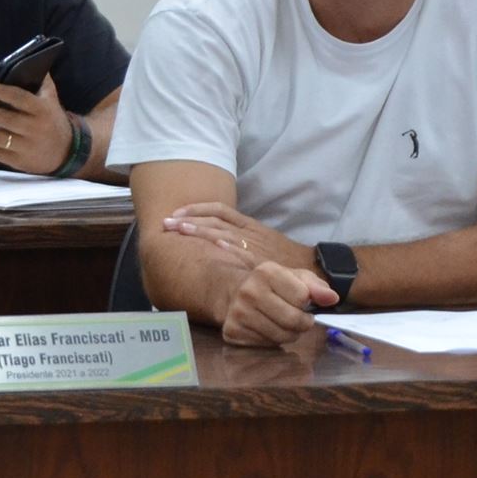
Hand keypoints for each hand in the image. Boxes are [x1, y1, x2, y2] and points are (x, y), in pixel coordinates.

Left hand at [0, 78, 71, 173]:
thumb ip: (43, 82)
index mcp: (42, 110)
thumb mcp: (52, 100)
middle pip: (4, 119)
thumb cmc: (54, 120)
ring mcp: (28, 146)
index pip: (18, 97)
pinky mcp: (21, 162)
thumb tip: (34, 60)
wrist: (67, 151)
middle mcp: (35, 128)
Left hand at [157, 202, 311, 270]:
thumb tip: (214, 236)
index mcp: (248, 224)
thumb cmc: (282, 256)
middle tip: (167, 222)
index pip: (218, 210)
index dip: (196, 209)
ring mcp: (255, 245)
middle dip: (188, 219)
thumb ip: (239, 235)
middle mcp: (249, 232)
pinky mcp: (262, 260)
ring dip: (199, 230)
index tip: (176, 213)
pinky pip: (244, 251)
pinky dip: (229, 246)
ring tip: (178, 230)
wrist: (309, 268)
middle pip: (214, 219)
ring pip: (223, 232)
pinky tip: (213, 245)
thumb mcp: (261, 239)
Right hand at [217, 259, 335, 348]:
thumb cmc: (272, 285)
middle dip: (303, 323)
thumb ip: (317, 287)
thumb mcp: (296, 278)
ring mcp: (238, 312)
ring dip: (290, 334)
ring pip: (281, 336)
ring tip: (283, 324)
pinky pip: (266, 345)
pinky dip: (273, 341)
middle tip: (300, 319)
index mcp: (267, 272)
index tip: (303, 303)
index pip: (302, 297)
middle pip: (292, 320)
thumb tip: (332, 299)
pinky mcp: (233, 331)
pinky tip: (267, 329)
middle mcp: (249, 291)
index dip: (308, 303)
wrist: (234, 291)